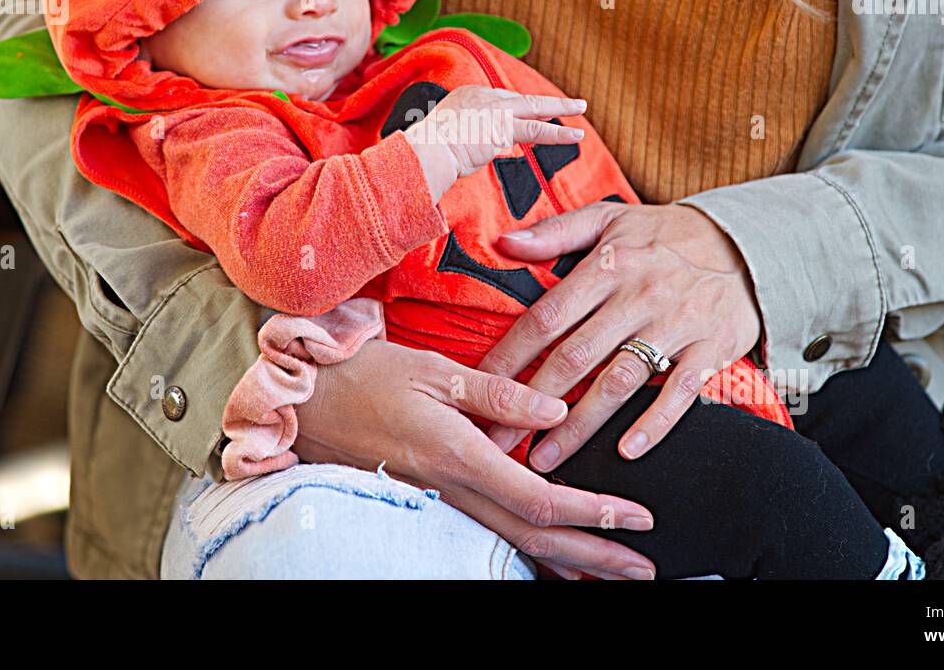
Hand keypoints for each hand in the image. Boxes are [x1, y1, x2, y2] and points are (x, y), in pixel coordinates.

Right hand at [293, 338, 656, 579]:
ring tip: (609, 572)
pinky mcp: (428, 500)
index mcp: (459, 455)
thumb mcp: (434, 371)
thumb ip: (500, 393)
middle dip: (593, 557)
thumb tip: (556, 411)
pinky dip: (527, 552)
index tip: (636, 517)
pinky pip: (487, 534)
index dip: (593, 513)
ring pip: (512, 545)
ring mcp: (437, 502)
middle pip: (535, 539)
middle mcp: (451, 490)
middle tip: (641, 568)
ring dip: (566, 564)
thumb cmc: (364, 375)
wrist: (302, 401)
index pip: (539, 499)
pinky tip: (549, 558)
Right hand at [405, 87, 585, 202]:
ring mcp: (494, 109)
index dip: (515, 110)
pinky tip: (576, 135)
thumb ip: (462, 141)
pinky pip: (537, 130)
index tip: (526, 115)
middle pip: (521, 98)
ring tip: (582, 108)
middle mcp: (482, 96)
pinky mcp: (503, 127)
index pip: (499, 101)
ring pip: (535, 108)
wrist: (425, 152)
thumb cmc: (427, 152)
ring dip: (561, 109)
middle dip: (546, 101)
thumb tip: (465, 155)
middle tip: (570, 101)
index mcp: (467, 95)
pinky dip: (558, 134)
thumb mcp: (444, 139)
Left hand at [480, 202, 762, 471]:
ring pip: (620, 381)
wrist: (746, 243)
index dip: (511, 355)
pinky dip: (655, 423)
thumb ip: (556, 232)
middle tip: (499, 438)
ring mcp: (678, 323)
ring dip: (581, 425)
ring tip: (546, 458)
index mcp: (608, 264)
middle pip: (576, 356)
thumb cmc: (664, 235)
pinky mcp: (713, 347)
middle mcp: (639, 295)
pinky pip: (681, 392)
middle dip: (532, 402)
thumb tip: (504, 241)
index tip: (481, 388)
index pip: (548, 316)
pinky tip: (625, 452)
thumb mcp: (609, 218)